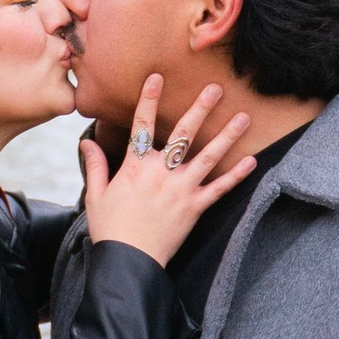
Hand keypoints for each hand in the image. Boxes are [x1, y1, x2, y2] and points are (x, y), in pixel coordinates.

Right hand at [81, 74, 256, 264]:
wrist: (129, 261)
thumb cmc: (110, 229)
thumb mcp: (96, 195)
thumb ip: (95, 165)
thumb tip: (86, 142)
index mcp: (135, 167)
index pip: (142, 126)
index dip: (149, 99)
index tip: (157, 78)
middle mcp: (161, 173)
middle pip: (183, 134)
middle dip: (200, 109)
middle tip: (215, 88)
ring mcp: (181, 190)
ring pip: (208, 157)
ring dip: (227, 136)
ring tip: (244, 117)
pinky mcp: (195, 208)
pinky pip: (220, 189)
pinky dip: (237, 176)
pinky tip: (252, 160)